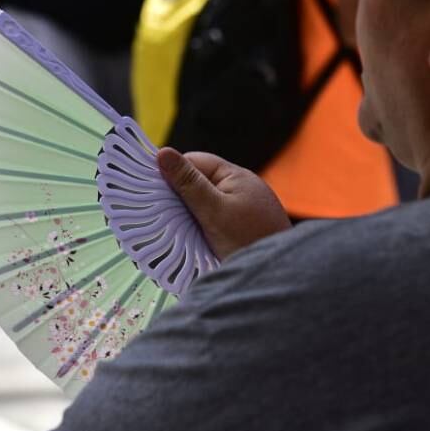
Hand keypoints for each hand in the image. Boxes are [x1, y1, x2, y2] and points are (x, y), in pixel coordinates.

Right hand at [157, 148, 291, 259]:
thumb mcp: (214, 210)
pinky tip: (189, 240)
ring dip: (188, 215)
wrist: (280, 277)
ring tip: (170, 228)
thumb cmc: (249, 240)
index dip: (172, 172)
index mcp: (236, 176)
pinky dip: (200, 228)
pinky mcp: (241, 230)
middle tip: (156, 212)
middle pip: (199, 183)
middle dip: (178, 196)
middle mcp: (240, 189)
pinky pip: (214, 221)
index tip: (149, 188)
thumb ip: (189, 183)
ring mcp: (242, 210)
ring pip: (204, 204)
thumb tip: (163, 153)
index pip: (195, 162)